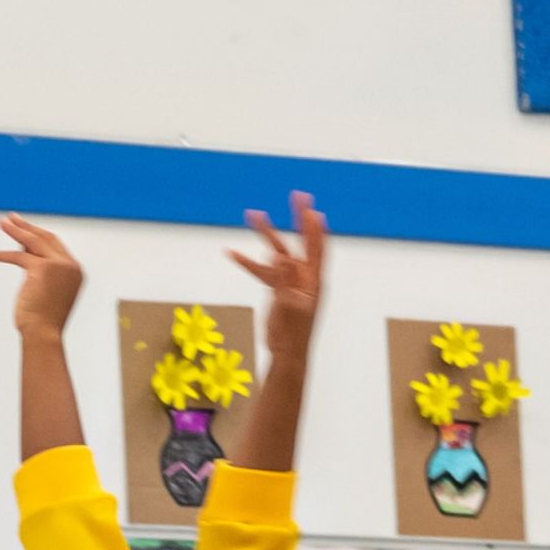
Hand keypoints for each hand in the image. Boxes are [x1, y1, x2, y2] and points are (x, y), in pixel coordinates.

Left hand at [0, 214, 82, 339]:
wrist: (43, 334)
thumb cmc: (43, 319)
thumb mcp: (47, 291)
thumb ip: (42, 273)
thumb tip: (24, 255)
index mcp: (75, 270)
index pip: (55, 246)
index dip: (37, 236)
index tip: (23, 230)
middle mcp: (69, 265)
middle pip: (46, 237)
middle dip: (27, 226)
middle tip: (10, 218)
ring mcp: (58, 265)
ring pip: (33, 241)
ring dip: (15, 230)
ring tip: (1, 222)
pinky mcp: (42, 268)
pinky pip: (19, 256)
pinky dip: (4, 255)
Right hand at [230, 191, 329, 339]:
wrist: (286, 354)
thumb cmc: (294, 335)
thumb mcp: (290, 307)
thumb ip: (285, 281)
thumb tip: (281, 256)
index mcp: (314, 281)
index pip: (317, 247)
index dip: (315, 228)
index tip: (310, 209)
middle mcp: (305, 277)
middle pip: (300, 241)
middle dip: (298, 218)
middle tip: (297, 195)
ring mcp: (290, 282)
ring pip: (277, 252)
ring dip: (265, 234)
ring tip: (252, 215)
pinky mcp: (277, 290)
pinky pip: (262, 271)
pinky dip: (248, 262)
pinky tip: (232, 253)